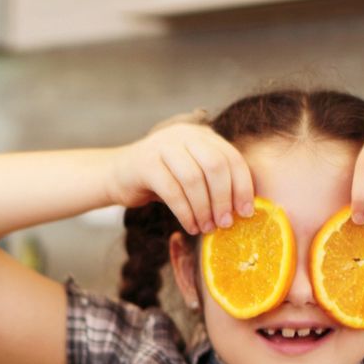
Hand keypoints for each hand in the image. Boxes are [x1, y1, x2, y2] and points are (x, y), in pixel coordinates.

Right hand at [109, 120, 253, 235]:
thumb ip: (214, 180)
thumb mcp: (192, 173)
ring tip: (207, 228)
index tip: (247, 212)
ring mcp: (162, 146)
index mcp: (202, 135)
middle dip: (224, 198)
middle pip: (215, 165)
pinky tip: (190, 226)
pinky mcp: (145, 163)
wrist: (117, 174)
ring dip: (204, 209)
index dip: (242, 186)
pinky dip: (185, 213)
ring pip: (193, 179)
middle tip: (226, 223)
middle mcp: (184, 135)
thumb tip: (245, 208)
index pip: (231, 157)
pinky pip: (172, 191)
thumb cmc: (161, 179)